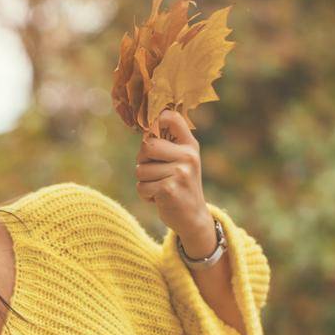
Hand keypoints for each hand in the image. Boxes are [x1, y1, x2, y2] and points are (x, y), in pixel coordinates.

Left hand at [135, 107, 211, 244]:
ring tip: (159, 187)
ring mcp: (179, 173)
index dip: (155, 121)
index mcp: (190, 145)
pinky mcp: (169, 189)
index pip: (171, 118)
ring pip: (140, 170)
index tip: (151, 133)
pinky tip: (160, 197)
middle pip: (147, 146)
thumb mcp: (181, 160)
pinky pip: (141, 187)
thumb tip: (144, 128)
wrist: (193, 217)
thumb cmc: (181, 184)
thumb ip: (167, 144)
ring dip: (144, 182)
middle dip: (142, 160)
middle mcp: (187, 156)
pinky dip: (145, 195)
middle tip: (152, 171)